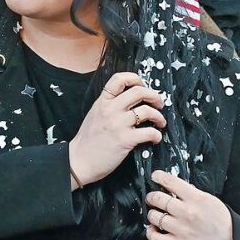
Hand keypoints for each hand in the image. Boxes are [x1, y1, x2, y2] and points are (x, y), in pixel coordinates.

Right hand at [67, 72, 165, 187]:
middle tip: (159, 104)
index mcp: (102, 102)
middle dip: (154, 96)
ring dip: (159, 116)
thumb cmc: (88, 140)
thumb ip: (109, 105)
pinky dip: (156, 135)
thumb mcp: (95, 114)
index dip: (135, 79)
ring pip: (147, 111)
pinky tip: (155, 138)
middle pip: (139, 91)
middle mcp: (111, 109)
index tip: (143, 86)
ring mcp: (118, 124)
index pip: (119, 79)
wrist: (79, 161)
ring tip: (160, 123)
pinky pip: (149, 132)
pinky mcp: (125, 140)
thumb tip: (130, 100)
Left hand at [146, 170, 233, 239]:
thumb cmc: (221, 222)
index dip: (158, 176)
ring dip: (152, 214)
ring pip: (154, 217)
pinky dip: (150, 232)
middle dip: (152, 196)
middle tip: (152, 198)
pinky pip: (155, 237)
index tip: (155, 176)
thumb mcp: (210, 200)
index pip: (171, 182)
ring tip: (156, 214)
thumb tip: (174, 187)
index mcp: (196, 198)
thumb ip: (192, 193)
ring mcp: (181, 229)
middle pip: (158, 198)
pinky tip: (154, 229)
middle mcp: (187, 212)